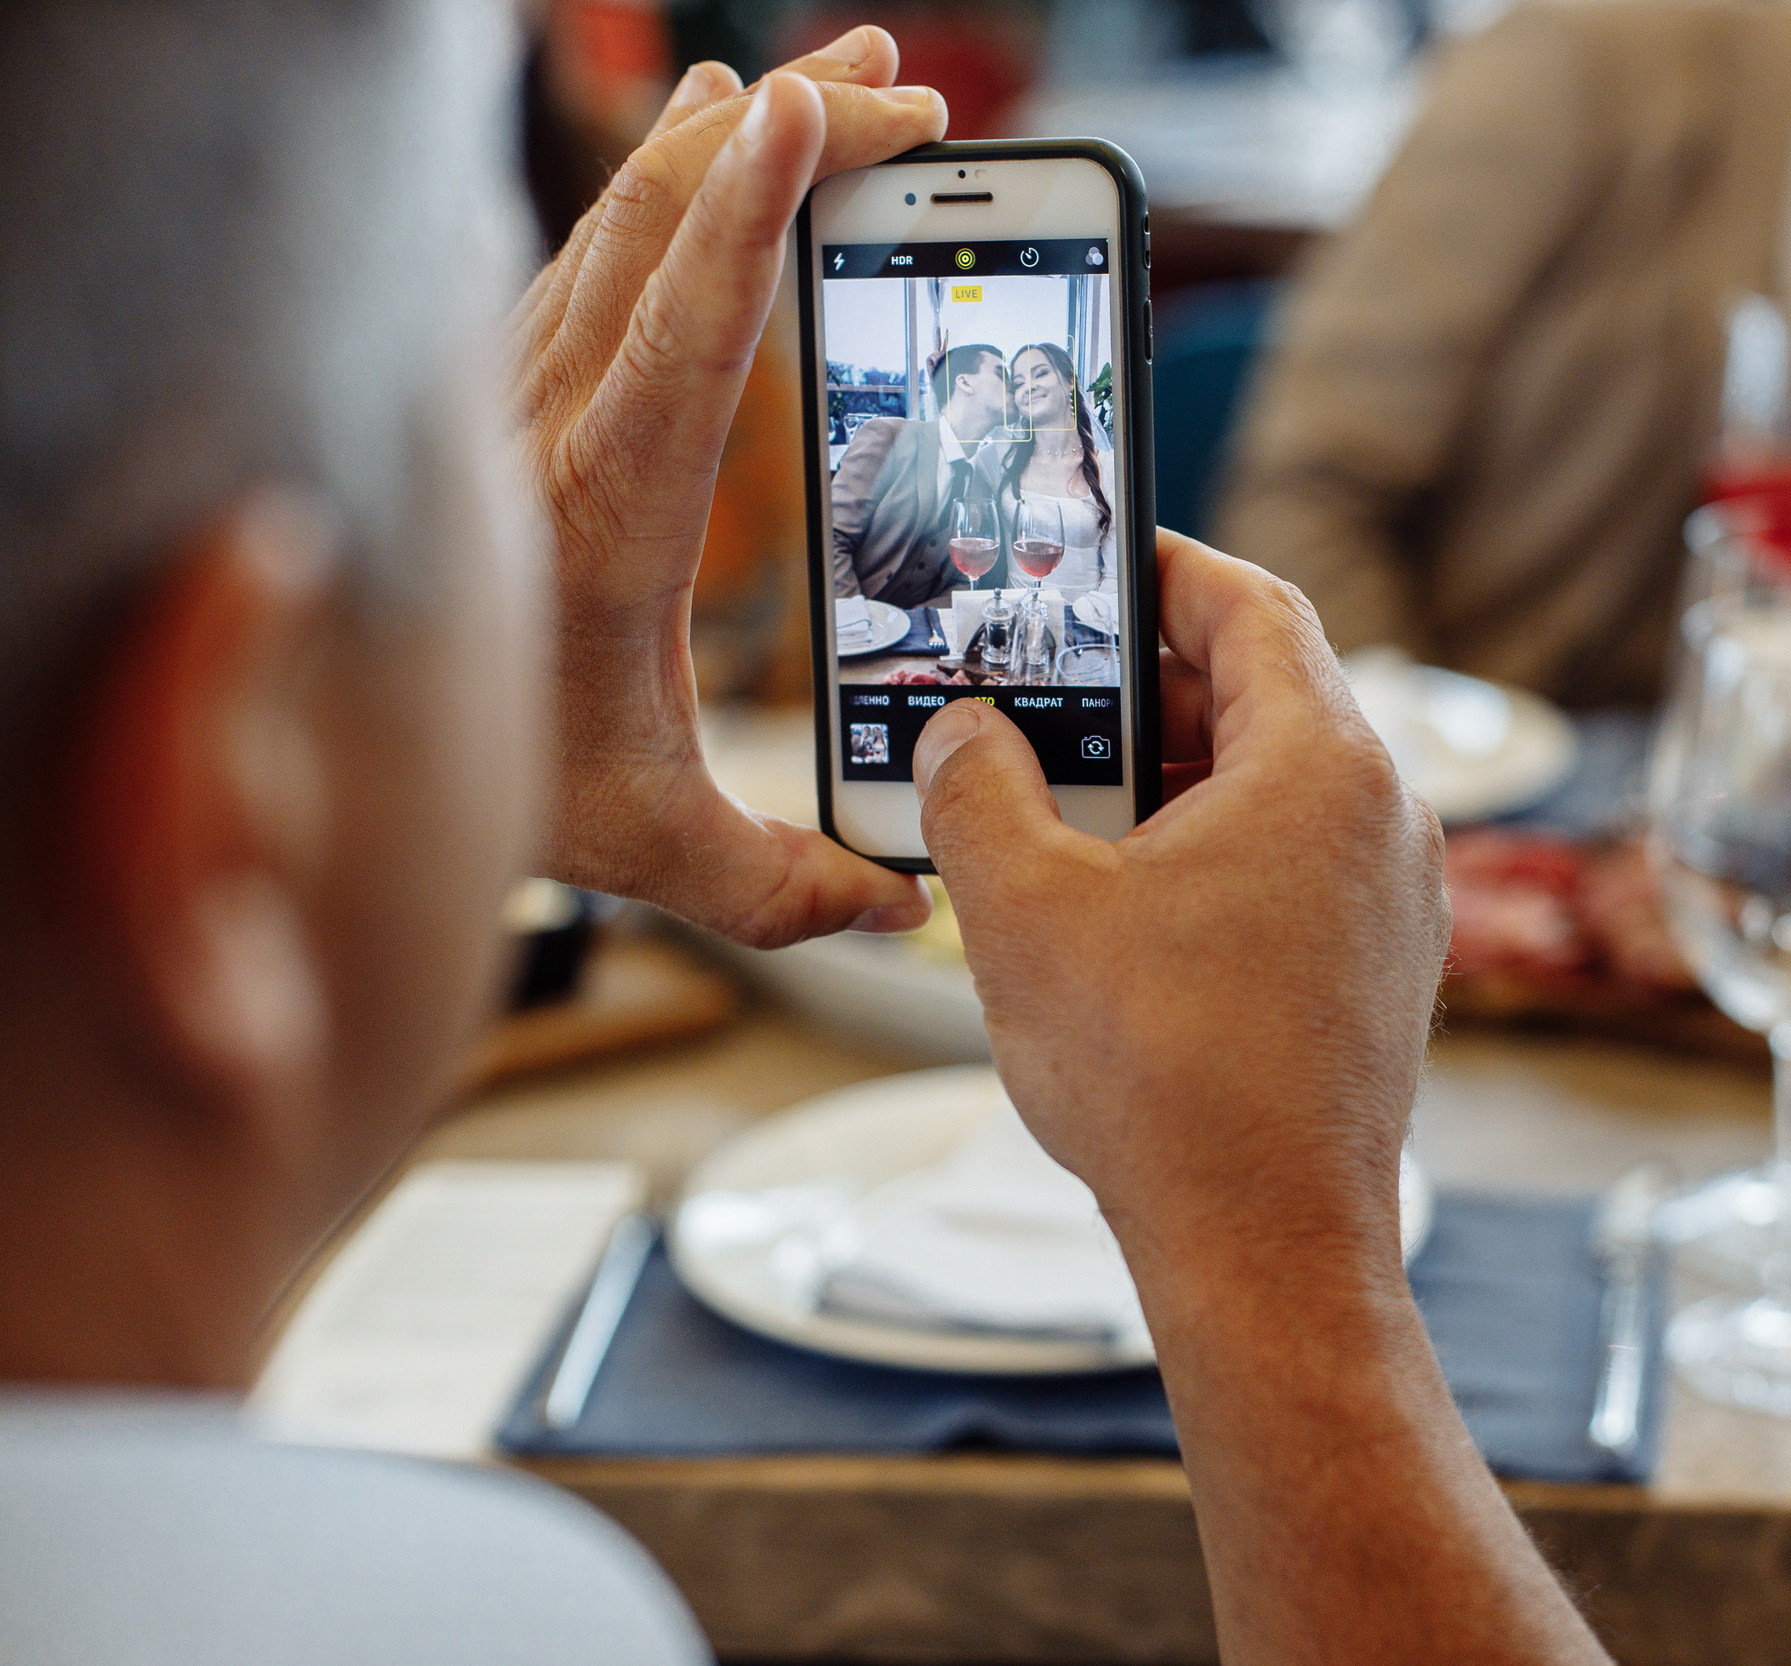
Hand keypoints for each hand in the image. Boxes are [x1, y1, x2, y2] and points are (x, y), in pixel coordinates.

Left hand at [510, 30, 944, 947]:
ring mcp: (521, 380)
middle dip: (799, 136)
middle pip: (670, 226)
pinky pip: (596, 240)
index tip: (813, 113)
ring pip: (627, 209)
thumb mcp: (650, 846)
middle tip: (913, 101)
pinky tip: (715, 134)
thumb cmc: (488, 774)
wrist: (321, 733)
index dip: (754, 217)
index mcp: (606, 510)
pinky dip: (672, 172)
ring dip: (739, 137)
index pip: (688, 332)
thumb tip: (908, 901)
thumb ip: (785, 883)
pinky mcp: (511, 374)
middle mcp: (551, 417)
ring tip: (849, 84)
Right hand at [912, 531, 1448, 1276]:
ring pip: (1275, 789)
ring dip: (1169, 780)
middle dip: (1143, 690)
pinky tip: (1119, 901)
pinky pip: (1292, 868)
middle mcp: (1385, 818)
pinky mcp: (1381, 971)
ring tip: (1057, 803)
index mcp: (1324, 767)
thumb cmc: (1166, 1082)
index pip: (1250, 606)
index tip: (1092, 561)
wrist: (1265, 1252)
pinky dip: (1210, 853)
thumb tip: (962, 735)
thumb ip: (976, 790)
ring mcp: (1396, 901)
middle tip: (1043, 694)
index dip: (1161, 569)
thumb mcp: (1025, 910)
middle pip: (1263, 696)